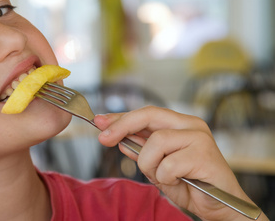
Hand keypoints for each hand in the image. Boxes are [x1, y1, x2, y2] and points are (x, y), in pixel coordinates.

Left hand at [94, 106, 267, 220]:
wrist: (222, 207)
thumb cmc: (192, 185)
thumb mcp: (158, 167)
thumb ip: (142, 151)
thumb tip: (120, 139)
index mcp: (180, 124)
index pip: (146, 113)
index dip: (121, 117)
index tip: (99, 122)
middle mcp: (191, 125)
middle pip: (149, 115)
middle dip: (122, 126)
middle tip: (103, 138)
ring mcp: (200, 138)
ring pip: (156, 142)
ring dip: (150, 164)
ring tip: (163, 177)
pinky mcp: (205, 155)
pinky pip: (168, 164)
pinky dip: (165, 177)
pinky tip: (179, 181)